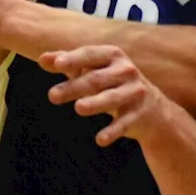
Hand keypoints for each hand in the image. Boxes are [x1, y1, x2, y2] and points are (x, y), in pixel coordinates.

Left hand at [41, 45, 171, 145]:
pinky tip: (100, 140)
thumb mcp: (94, 70)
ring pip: (112, 98)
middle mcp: (126, 71)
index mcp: (113, 56)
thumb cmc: (114, 84)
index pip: (91, 55)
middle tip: (52, 95)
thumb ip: (70, 64)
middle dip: (75, 86)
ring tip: (79, 108)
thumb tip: (43, 59)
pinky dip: (113, 131)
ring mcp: (135, 92)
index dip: (74, 59)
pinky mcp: (139, 114)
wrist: (152, 109)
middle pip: (97, 79)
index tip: (58, 63)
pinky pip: (124, 123)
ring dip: (96, 103)